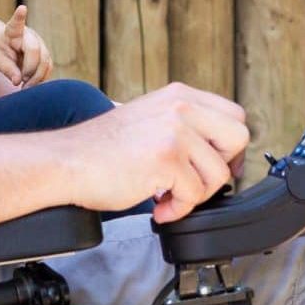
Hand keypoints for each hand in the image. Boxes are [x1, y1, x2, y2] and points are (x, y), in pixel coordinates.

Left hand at [0, 5, 51, 88]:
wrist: (2, 47)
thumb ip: (5, 68)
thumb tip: (18, 81)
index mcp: (13, 31)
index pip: (17, 23)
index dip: (20, 16)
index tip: (21, 8)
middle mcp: (30, 35)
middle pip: (37, 52)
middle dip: (30, 70)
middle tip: (21, 83)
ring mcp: (40, 44)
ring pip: (46, 62)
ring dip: (37, 77)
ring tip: (24, 87)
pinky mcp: (45, 55)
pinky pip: (48, 68)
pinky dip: (41, 79)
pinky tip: (31, 85)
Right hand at [50, 84, 248, 223]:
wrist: (66, 162)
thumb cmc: (102, 150)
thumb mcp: (150, 119)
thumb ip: (184, 126)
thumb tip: (219, 153)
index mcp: (179, 95)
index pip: (234, 115)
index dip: (231, 146)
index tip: (216, 165)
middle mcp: (180, 106)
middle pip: (239, 137)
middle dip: (222, 167)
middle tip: (197, 182)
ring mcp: (175, 130)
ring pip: (218, 174)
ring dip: (194, 195)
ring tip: (166, 196)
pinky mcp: (166, 157)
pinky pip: (194, 194)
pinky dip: (177, 209)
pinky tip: (157, 206)